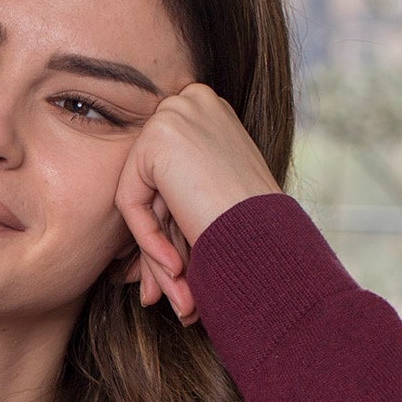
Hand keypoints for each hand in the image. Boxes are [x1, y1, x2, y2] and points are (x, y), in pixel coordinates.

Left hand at [115, 83, 280, 326]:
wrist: (271, 235)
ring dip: (154, 254)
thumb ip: (175, 201)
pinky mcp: (158, 137)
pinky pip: (131, 200)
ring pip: (142, 198)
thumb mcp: (210, 203)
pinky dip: (147, 239)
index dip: (169, 230)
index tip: (178, 273)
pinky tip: (176, 268)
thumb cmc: (256, 230)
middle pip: (154, 186)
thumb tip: (146, 225)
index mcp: (208, 112)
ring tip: (176, 299)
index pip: (170, 176)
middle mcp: (191, 102)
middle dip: (159, 246)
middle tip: (160, 296)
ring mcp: (174, 114)